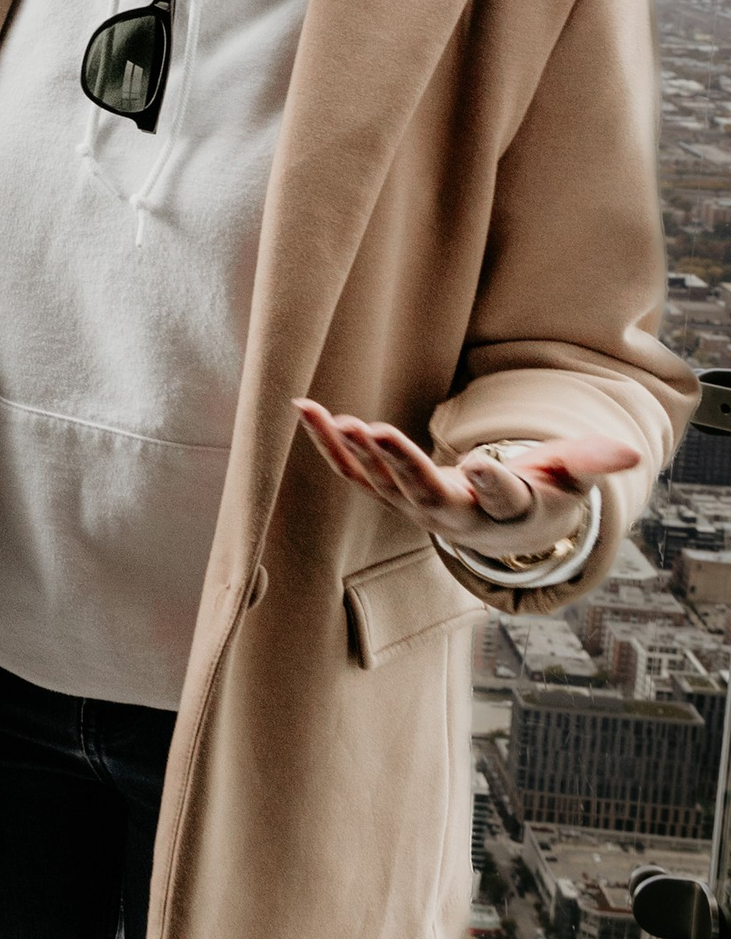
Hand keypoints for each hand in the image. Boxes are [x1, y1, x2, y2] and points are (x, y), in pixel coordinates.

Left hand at [294, 401, 640, 554]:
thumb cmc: (538, 492)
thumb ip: (590, 462)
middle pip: (426, 495)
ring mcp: (415, 508)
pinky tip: (305, 407)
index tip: (479, 462)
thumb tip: (632, 452)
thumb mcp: (568, 477)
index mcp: (505, 511)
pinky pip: (351, 472)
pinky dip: (326, 444)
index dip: (492, 482)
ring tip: (338, 418)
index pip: (501, 498)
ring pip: (382, 486)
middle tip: (377, 432)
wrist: (497, 530)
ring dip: (357, 453)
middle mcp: (455, 517)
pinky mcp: (387, 495)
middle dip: (402, 465)